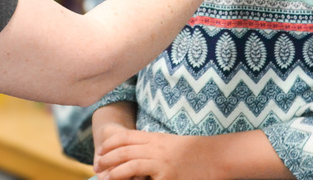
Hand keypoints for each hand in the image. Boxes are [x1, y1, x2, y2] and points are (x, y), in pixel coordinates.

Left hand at [96, 129, 219, 179]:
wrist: (215, 156)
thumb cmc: (193, 151)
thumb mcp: (169, 143)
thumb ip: (152, 146)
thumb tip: (133, 152)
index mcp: (155, 138)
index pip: (126, 137)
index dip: (110, 144)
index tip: (101, 151)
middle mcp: (155, 149)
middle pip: (124, 150)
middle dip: (107, 158)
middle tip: (97, 166)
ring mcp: (161, 164)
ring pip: (130, 165)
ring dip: (114, 172)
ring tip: (106, 177)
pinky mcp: (167, 178)